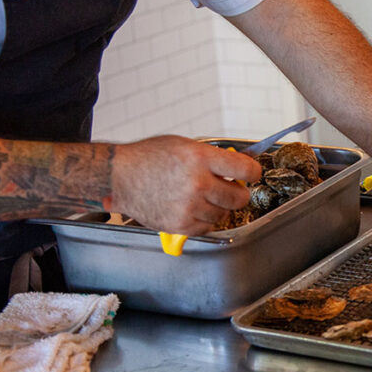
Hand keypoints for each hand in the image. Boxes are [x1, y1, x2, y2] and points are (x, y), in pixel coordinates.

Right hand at [108, 136, 261, 233]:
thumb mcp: (184, 145)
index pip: (245, 169)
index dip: (253, 172)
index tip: (252, 174)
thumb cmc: (148, 158)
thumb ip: (213, 157)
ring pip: (223, 214)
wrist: (118, 177)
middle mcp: (196, 183)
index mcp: (200, 158)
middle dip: (239, 193)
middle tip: (232, 188)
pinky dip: (204, 219)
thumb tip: (239, 167)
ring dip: (219, 206)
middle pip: (239, 197)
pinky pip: (207, 226)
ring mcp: (188, 206)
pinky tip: (192, 207)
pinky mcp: (180, 224)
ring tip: (203, 196)